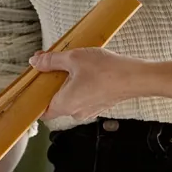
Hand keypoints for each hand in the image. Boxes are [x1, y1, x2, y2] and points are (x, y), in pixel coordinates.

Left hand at [30, 47, 148, 120]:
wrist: (137, 78)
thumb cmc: (106, 70)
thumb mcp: (74, 59)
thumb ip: (51, 61)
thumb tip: (35, 62)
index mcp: (65, 105)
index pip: (41, 111)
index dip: (35, 100)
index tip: (34, 85)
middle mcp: (76, 112)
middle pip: (55, 101)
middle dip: (52, 84)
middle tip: (54, 65)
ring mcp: (89, 110)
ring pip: (70, 98)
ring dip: (68, 83)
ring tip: (74, 65)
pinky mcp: (100, 104)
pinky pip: (84, 96)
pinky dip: (81, 85)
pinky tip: (88, 70)